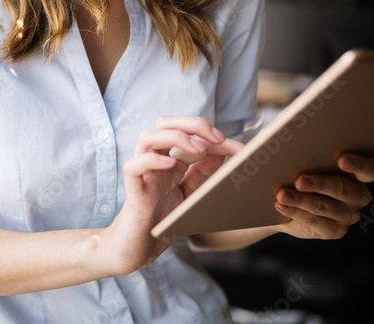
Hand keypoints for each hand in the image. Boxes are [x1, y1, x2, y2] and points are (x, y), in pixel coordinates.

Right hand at [98, 116, 240, 274]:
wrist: (136, 250)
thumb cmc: (159, 222)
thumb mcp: (189, 195)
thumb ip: (201, 174)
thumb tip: (222, 153)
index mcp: (169, 162)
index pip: (189, 135)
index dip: (214, 137)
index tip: (241, 148)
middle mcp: (155, 163)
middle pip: (165, 124)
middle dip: (193, 124)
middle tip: (218, 139)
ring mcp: (143, 176)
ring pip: (147, 138)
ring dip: (175, 137)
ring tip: (198, 149)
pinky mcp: (133, 193)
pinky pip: (133, 167)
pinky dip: (151, 161)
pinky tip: (169, 165)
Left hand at [272, 153, 373, 239]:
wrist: (288, 201)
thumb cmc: (301, 170)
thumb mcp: (306, 157)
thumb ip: (309, 147)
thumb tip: (291, 132)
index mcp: (359, 173)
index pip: (370, 169)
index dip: (360, 164)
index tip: (342, 159)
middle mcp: (358, 195)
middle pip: (344, 189)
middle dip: (320, 183)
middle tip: (299, 180)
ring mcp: (348, 215)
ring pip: (325, 206)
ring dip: (301, 200)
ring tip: (282, 194)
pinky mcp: (334, 231)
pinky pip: (315, 222)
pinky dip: (295, 212)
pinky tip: (281, 206)